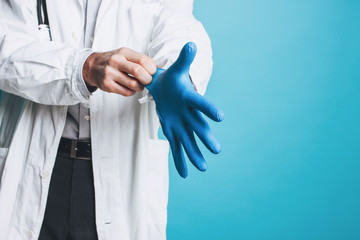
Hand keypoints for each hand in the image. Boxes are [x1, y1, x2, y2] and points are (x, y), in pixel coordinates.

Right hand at [83, 48, 155, 95]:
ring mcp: (110, 73)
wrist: (92, 67)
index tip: (153, 72)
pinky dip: (132, 92)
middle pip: (138, 71)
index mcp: (123, 52)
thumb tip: (156, 69)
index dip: (152, 68)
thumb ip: (139, 60)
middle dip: (147, 79)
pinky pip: (126, 92)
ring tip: (139, 85)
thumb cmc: (113, 61)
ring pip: (133, 84)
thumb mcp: (125, 55)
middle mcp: (116, 61)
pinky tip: (130, 88)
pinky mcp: (107, 85)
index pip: (143, 60)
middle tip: (148, 81)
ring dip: (140, 87)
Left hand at [146, 42, 223, 177]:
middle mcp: (188, 114)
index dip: (209, 109)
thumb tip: (191, 44)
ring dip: (194, 154)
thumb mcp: (176, 69)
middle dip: (206, 138)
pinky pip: (176, 147)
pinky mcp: (172, 131)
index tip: (220, 117)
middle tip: (216, 149)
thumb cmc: (172, 79)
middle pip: (198, 126)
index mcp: (189, 98)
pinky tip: (185, 174)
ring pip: (188, 141)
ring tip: (202, 168)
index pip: (200, 103)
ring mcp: (181, 124)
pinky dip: (179, 160)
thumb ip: (183, 59)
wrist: (165, 88)